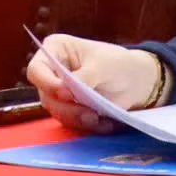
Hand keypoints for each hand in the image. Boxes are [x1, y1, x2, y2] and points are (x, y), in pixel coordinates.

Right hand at [25, 33, 163, 132]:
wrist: (138, 81)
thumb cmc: (118, 63)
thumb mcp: (102, 66)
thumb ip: (83, 77)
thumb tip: (66, 91)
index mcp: (56, 50)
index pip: (37, 69)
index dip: (47, 83)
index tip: (66, 93)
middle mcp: (53, 72)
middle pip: (46, 95)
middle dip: (67, 107)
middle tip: (89, 113)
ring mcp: (60, 92)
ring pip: (57, 112)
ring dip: (77, 118)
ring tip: (98, 119)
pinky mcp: (71, 109)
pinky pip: (71, 122)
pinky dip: (86, 125)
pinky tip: (104, 123)